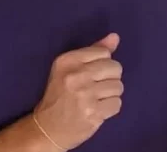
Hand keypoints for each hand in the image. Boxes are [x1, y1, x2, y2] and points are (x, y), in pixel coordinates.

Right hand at [32, 33, 123, 149]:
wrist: (47, 128)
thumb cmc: (60, 95)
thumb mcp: (71, 69)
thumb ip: (94, 51)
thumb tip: (115, 36)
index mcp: (67, 61)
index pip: (104, 53)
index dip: (102, 64)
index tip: (90, 75)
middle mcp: (75, 75)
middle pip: (115, 68)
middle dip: (109, 79)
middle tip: (95, 88)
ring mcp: (84, 95)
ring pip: (118, 86)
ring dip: (110, 95)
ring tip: (95, 100)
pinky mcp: (93, 112)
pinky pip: (117, 103)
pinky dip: (110, 108)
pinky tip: (97, 110)